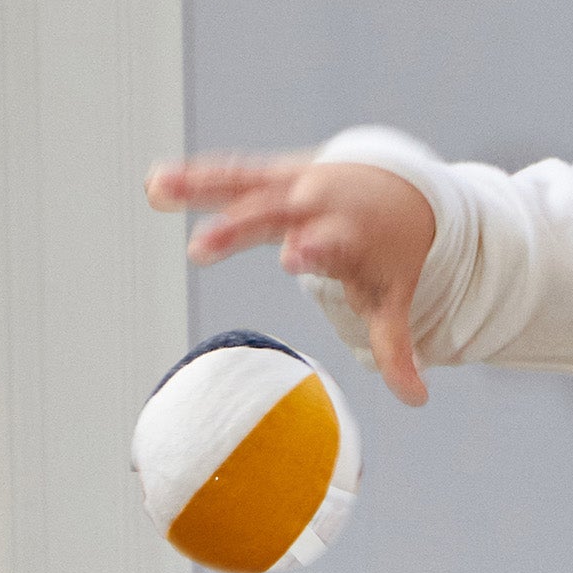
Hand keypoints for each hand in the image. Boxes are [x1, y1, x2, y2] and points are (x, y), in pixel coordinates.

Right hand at [147, 150, 436, 406]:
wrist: (402, 188)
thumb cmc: (389, 253)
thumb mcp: (392, 296)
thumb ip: (396, 347)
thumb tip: (418, 400)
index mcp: (350, 233)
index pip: (331, 241)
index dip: (314, 247)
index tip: (293, 258)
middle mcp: (318, 203)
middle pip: (276, 213)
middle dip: (239, 227)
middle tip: (201, 247)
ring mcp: (292, 184)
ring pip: (243, 184)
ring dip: (198, 186)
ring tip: (156, 190)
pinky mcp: (273, 172)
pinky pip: (230, 174)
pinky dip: (195, 177)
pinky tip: (154, 182)